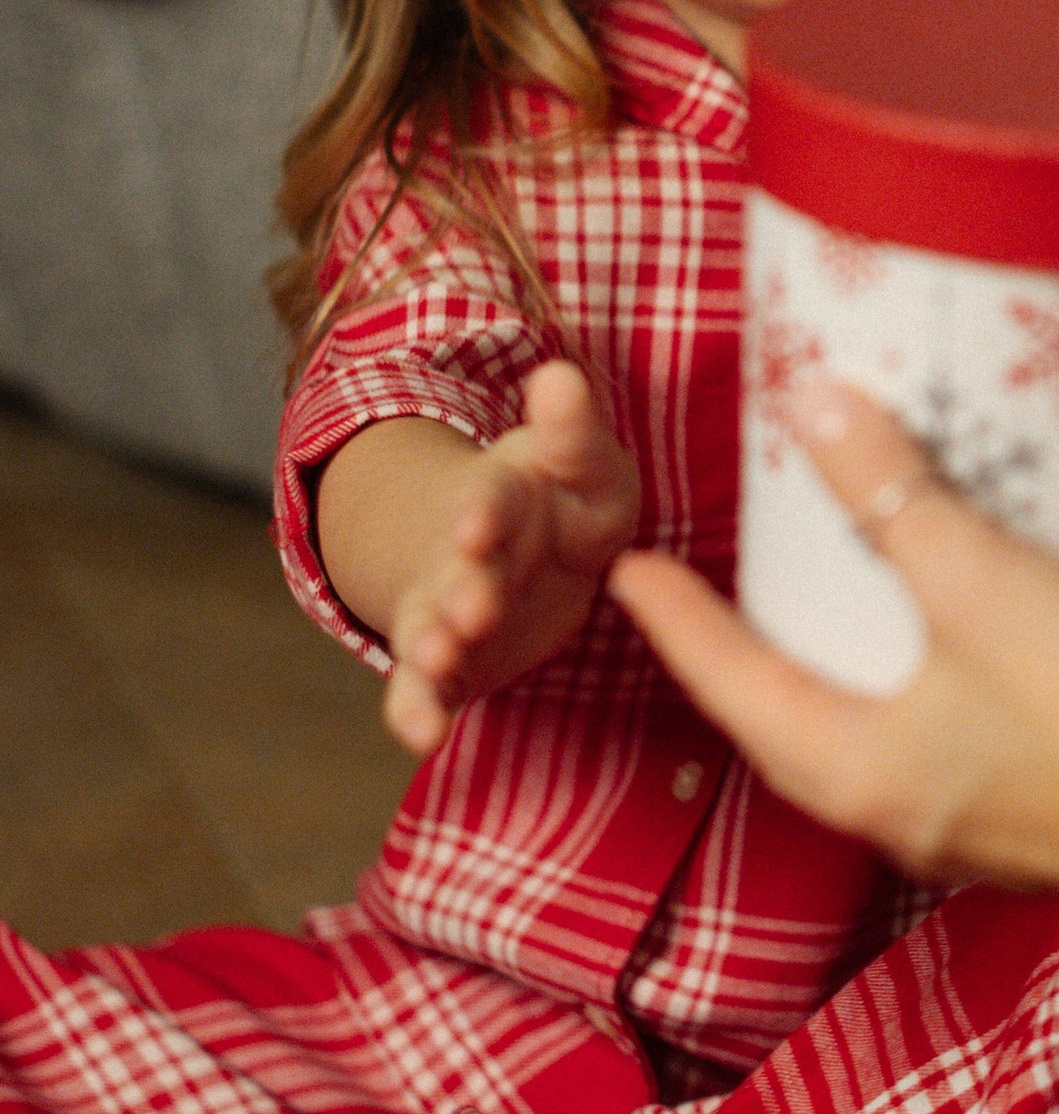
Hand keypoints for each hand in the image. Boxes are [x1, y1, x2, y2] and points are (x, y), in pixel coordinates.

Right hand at [381, 363, 641, 753]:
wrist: (534, 554)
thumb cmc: (571, 502)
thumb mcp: (587, 467)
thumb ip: (574, 434)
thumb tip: (559, 376)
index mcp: (498, 498)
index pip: (488, 502)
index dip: (483, 514)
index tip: (478, 527)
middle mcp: (460, 556)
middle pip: (455, 572)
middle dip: (461, 590)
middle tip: (470, 611)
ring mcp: (446, 611)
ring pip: (427, 631)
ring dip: (429, 649)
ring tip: (436, 663)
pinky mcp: (449, 665)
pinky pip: (426, 689)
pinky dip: (417, 712)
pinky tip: (420, 737)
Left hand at [611, 384, 1058, 897]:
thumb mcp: (986, 585)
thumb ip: (892, 497)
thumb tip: (812, 408)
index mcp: (852, 768)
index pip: (730, 680)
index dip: (678, 619)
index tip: (632, 570)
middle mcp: (889, 817)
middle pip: (786, 722)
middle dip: (747, 655)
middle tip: (718, 587)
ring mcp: (962, 830)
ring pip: (862, 739)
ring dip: (833, 674)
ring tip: (826, 608)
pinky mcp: (1030, 823)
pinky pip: (934, 749)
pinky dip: (912, 692)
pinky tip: (949, 652)